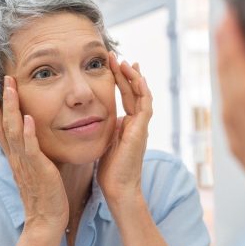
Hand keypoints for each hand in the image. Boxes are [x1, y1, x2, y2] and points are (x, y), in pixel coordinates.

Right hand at [0, 76, 68, 234]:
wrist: (47, 220)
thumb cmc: (44, 194)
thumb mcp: (35, 168)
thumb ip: (32, 151)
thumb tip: (33, 135)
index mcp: (14, 156)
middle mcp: (15, 157)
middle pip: (1, 125)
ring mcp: (25, 163)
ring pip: (13, 131)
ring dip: (10, 109)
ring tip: (9, 88)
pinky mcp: (38, 170)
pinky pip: (31, 149)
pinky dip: (28, 133)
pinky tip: (27, 118)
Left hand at [97, 53, 152, 204]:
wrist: (119, 188)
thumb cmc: (110, 171)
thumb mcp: (105, 143)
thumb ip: (106, 129)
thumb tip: (98, 118)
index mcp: (127, 126)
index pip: (125, 97)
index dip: (119, 81)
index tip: (111, 66)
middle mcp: (137, 123)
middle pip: (133, 92)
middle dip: (125, 73)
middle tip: (115, 57)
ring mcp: (141, 126)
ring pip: (142, 94)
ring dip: (133, 77)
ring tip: (123, 61)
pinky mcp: (141, 130)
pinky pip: (145, 104)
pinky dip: (142, 89)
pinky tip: (135, 76)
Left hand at [216, 10, 244, 207]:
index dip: (239, 61)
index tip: (232, 31)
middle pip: (236, 97)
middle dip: (228, 59)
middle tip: (225, 26)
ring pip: (231, 108)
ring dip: (226, 75)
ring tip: (226, 47)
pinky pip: (233, 123)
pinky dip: (230, 97)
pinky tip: (231, 87)